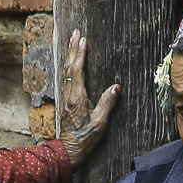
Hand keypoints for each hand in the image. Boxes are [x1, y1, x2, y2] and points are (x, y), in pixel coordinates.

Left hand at [58, 31, 120, 167]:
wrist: (70, 150)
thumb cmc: (86, 137)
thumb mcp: (100, 122)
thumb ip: (107, 103)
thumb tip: (116, 86)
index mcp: (77, 97)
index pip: (78, 70)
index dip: (81, 54)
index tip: (84, 40)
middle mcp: (69, 94)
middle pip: (70, 66)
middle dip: (73, 48)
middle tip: (76, 32)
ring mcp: (65, 97)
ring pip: (66, 70)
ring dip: (69, 54)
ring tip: (72, 40)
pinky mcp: (65, 100)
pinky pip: (65, 77)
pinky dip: (68, 65)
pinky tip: (70, 61)